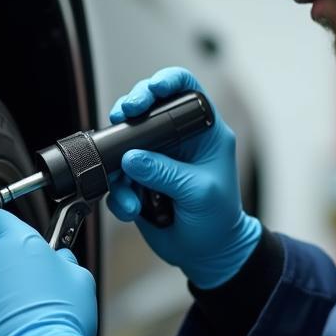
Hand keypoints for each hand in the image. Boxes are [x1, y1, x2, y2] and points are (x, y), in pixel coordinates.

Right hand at [106, 66, 260, 288]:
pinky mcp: (138, 179)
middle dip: (129, 112)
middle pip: (146, 108)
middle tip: (122, 117)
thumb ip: (167, 173)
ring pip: (123, 143)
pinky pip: (116, 177)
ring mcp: (155, 158)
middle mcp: (176, 139)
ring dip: (118, 166)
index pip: (186, 89)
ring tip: (130, 194)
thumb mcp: (200, 192)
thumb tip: (133, 159)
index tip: (150, 92)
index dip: (166, 82)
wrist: (207, 253)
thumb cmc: (219, 219)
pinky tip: (131, 208)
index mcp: (203, 131)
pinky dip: (118, 193)